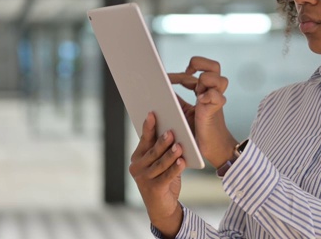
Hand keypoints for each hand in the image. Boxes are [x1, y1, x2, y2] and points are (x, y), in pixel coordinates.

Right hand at [129, 112, 184, 237]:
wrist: (162, 207)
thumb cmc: (163, 178)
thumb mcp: (160, 162)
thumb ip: (161, 149)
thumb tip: (171, 128)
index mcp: (138, 157)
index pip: (144, 140)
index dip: (148, 127)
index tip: (153, 113)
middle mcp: (137, 167)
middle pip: (152, 151)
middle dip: (162, 141)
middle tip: (172, 131)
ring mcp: (144, 179)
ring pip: (160, 163)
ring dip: (171, 154)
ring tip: (180, 146)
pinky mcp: (153, 189)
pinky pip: (166, 176)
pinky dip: (175, 169)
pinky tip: (183, 162)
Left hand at [169, 56, 237, 168]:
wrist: (210, 149)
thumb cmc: (195, 131)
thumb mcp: (181, 111)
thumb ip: (175, 98)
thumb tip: (158, 88)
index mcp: (203, 91)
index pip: (195, 72)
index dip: (180, 73)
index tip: (166, 78)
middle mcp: (211, 93)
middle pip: (214, 66)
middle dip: (199, 64)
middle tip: (188, 71)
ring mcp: (215, 101)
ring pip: (220, 79)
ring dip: (206, 80)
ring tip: (197, 92)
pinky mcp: (216, 111)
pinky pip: (218, 97)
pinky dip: (209, 96)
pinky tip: (200, 100)